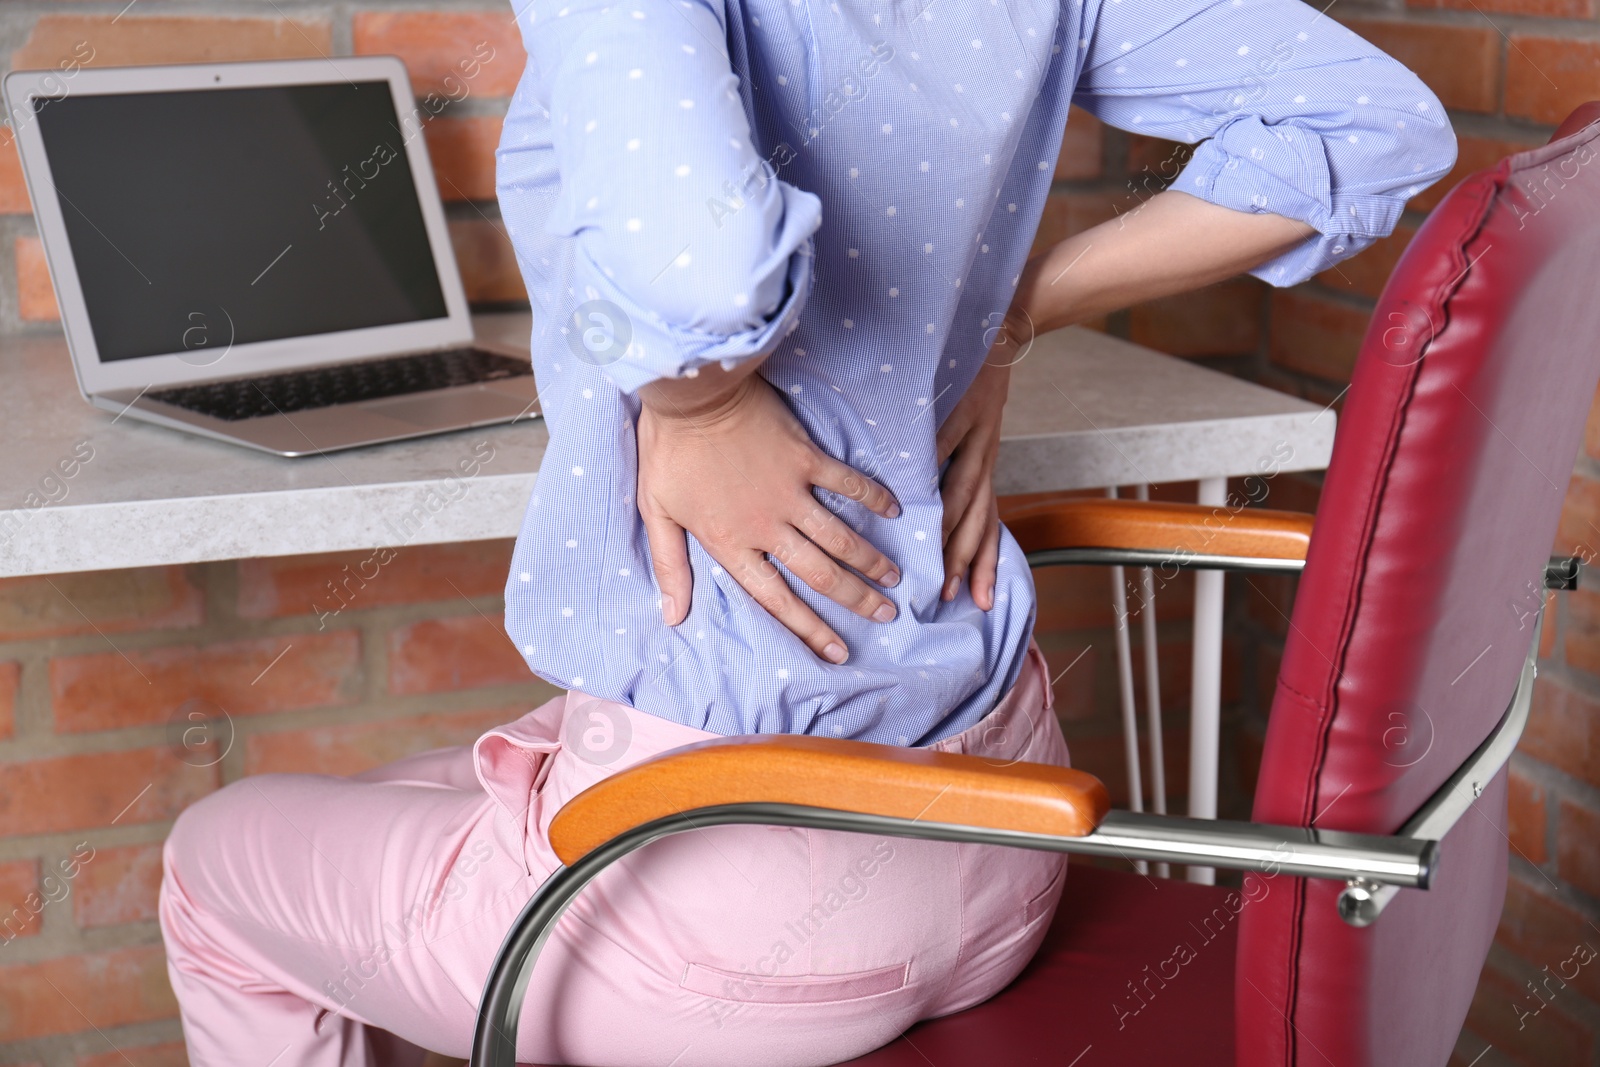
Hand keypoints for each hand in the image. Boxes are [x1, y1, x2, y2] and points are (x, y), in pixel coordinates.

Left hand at [637, 373, 902, 663]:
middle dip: (856, 600)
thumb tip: (671, 617)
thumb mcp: (657, 512)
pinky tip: (893, 511)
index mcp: (732, 544)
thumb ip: (670, 567)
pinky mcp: (806, 458)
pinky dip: (872, 497)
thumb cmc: (669, 451)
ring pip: (840, 537)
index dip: (808, 630)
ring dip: (870, 560)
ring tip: (894, 579)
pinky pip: (847, 483)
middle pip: (820, 574)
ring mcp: (791, 492)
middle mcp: (768, 526)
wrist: (692, 393)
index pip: (775, 600)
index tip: (837, 653)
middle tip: (886, 615)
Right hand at [936, 313, 1025, 609]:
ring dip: (948, 525)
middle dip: (963, 560)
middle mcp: (987, 456)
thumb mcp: (969, 427)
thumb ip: (946, 460)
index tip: (978, 602)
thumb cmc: (975, 377)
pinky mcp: (966, 406)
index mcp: (985, 464)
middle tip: (947, 594)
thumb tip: (916, 494)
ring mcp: (980, 433)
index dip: (984, 564)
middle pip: (978, 519)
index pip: (987, 525)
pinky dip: (929, 465)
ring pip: (963, 490)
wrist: (1006, 325)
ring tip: (931, 552)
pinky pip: (943, 440)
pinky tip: (912, 486)